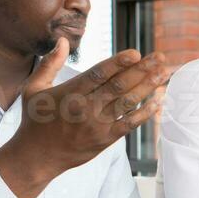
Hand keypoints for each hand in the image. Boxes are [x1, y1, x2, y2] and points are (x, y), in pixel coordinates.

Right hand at [0, 41, 165, 197]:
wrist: (37, 157)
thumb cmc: (35, 120)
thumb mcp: (34, 88)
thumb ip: (50, 63)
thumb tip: (63, 40)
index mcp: (69, 93)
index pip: (98, 74)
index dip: (119, 63)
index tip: (136, 53)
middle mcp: (85, 108)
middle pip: (118, 86)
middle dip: (142, 70)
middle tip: (160, 58)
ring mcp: (96, 125)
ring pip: (127, 103)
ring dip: (148, 88)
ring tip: (164, 74)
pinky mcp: (105, 140)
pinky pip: (129, 124)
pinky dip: (145, 112)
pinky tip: (158, 100)